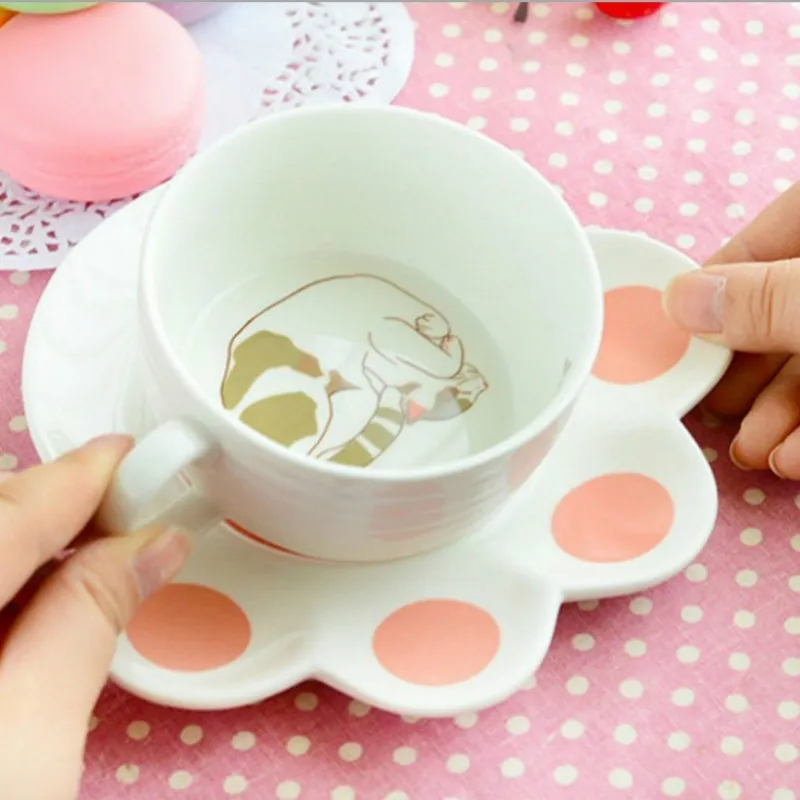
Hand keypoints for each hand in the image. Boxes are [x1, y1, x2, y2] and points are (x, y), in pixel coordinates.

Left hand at [0, 436, 190, 799]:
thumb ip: (87, 624)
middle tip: (126, 512)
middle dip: (49, 506)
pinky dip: (1, 583)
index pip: (3, 518)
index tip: (134, 456)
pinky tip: (36, 601)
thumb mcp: (30, 750)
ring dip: (23, 543)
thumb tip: (150, 547)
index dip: (77, 478)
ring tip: (90, 554)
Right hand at [664, 182, 799, 478]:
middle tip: (705, 411)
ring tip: (748, 455)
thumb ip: (764, 299)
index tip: (671, 345)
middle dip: (739, 377)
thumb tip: (681, 301)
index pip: (753, 250)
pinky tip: (790, 459)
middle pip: (773, 318)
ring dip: (774, 416)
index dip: (706, 299)